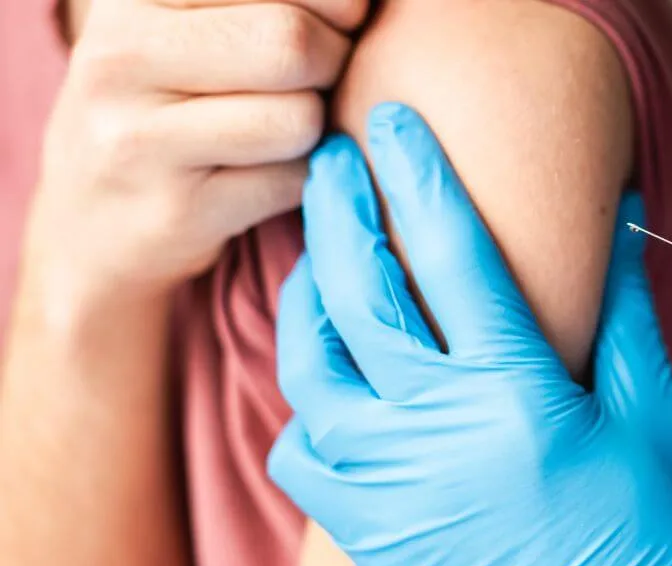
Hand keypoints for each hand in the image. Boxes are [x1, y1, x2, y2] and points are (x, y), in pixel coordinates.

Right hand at [25, 0, 366, 302]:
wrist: (95, 227)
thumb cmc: (173, 110)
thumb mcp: (192, 31)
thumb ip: (271, 5)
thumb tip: (364, 0)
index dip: (336, 5)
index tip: (334, 25)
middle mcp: (122, 53)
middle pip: (294, 41)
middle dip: (333, 63)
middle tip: (315, 82)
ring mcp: (138, 136)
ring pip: (300, 116)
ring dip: (317, 130)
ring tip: (280, 132)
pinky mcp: (175, 211)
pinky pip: (293, 182)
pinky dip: (302, 182)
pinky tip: (259, 180)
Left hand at [267, 104, 671, 565]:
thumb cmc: (648, 553)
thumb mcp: (651, 424)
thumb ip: (621, 316)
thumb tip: (616, 219)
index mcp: (519, 396)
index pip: (454, 255)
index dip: (423, 176)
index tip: (400, 129)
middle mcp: (439, 433)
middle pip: (361, 291)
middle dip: (342, 208)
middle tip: (338, 161)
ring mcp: (391, 485)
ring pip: (312, 364)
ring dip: (312, 296)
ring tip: (326, 258)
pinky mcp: (369, 533)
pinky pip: (304, 447)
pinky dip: (312, 399)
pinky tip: (340, 378)